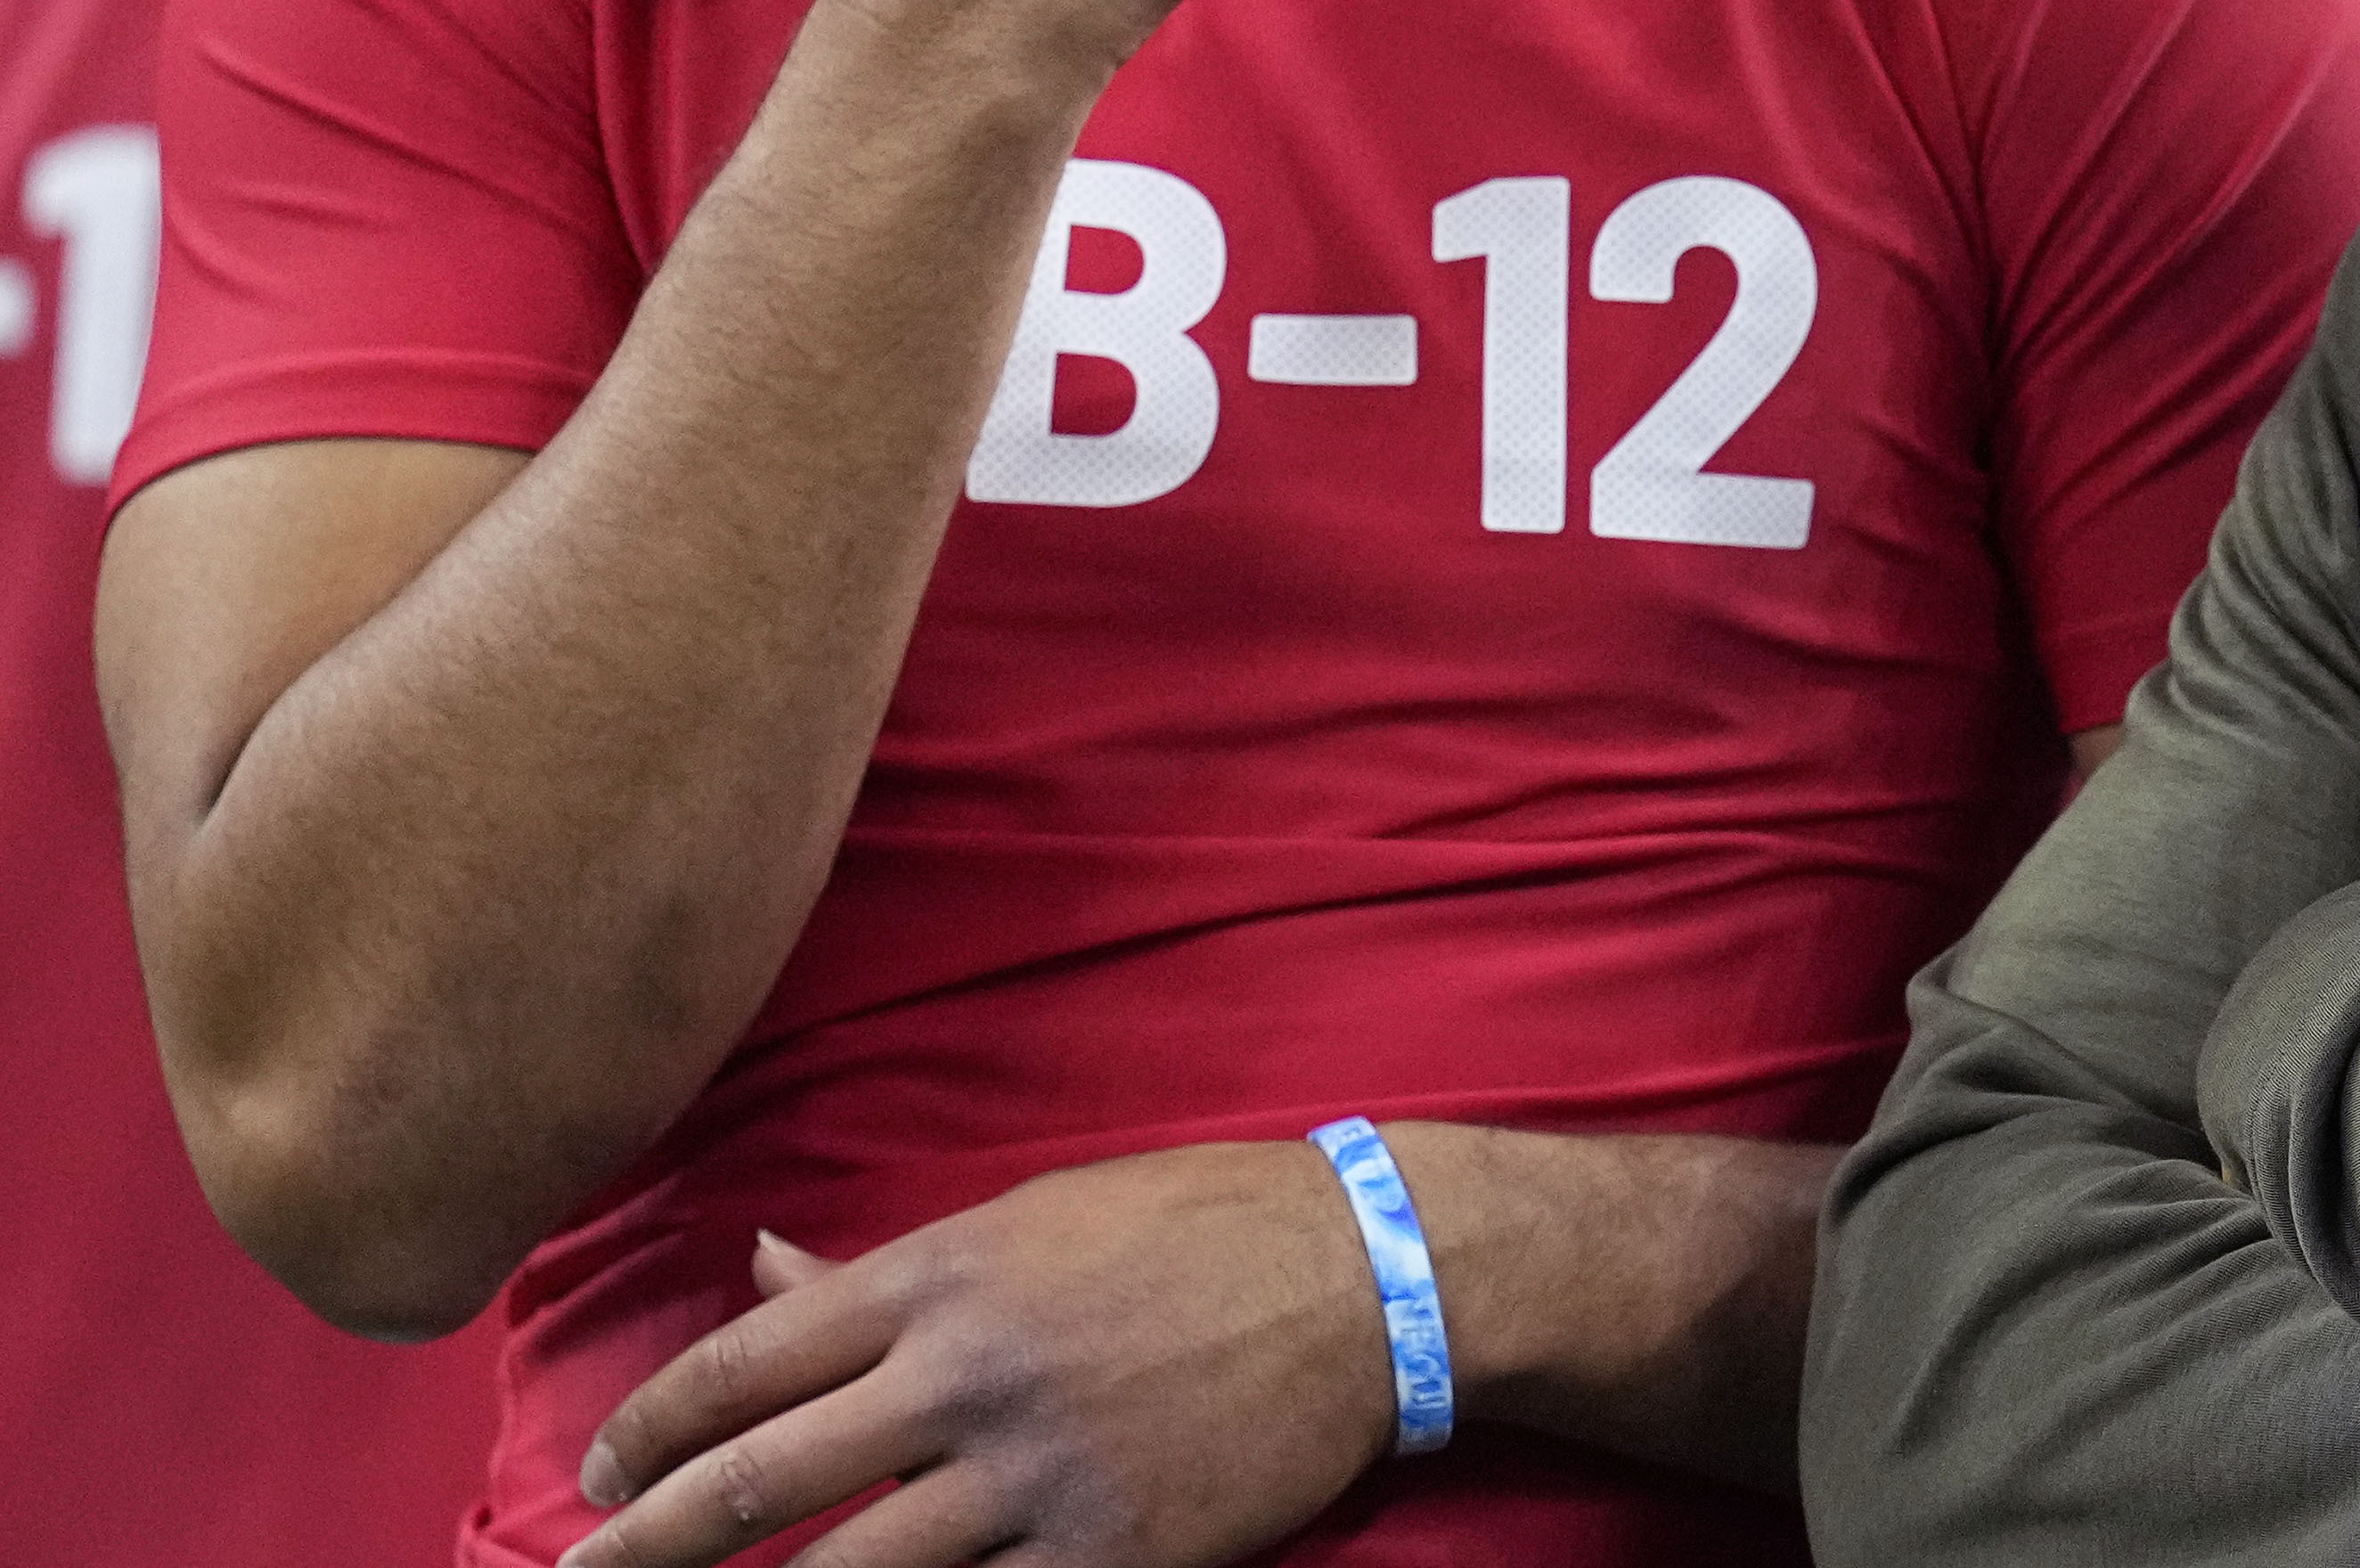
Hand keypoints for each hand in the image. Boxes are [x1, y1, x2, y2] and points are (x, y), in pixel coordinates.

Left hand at [563, 1143, 1395, 1567]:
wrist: (1368, 1277)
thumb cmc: (1192, 1227)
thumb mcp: (1031, 1216)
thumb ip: (887, 1268)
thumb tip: (762, 1266)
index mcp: (944, 1276)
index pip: (745, 1364)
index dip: (650, 1429)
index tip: (602, 1477)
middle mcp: (967, 1376)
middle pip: (760, 1486)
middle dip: (642, 1550)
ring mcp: (1035, 1477)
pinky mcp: (1106, 1555)